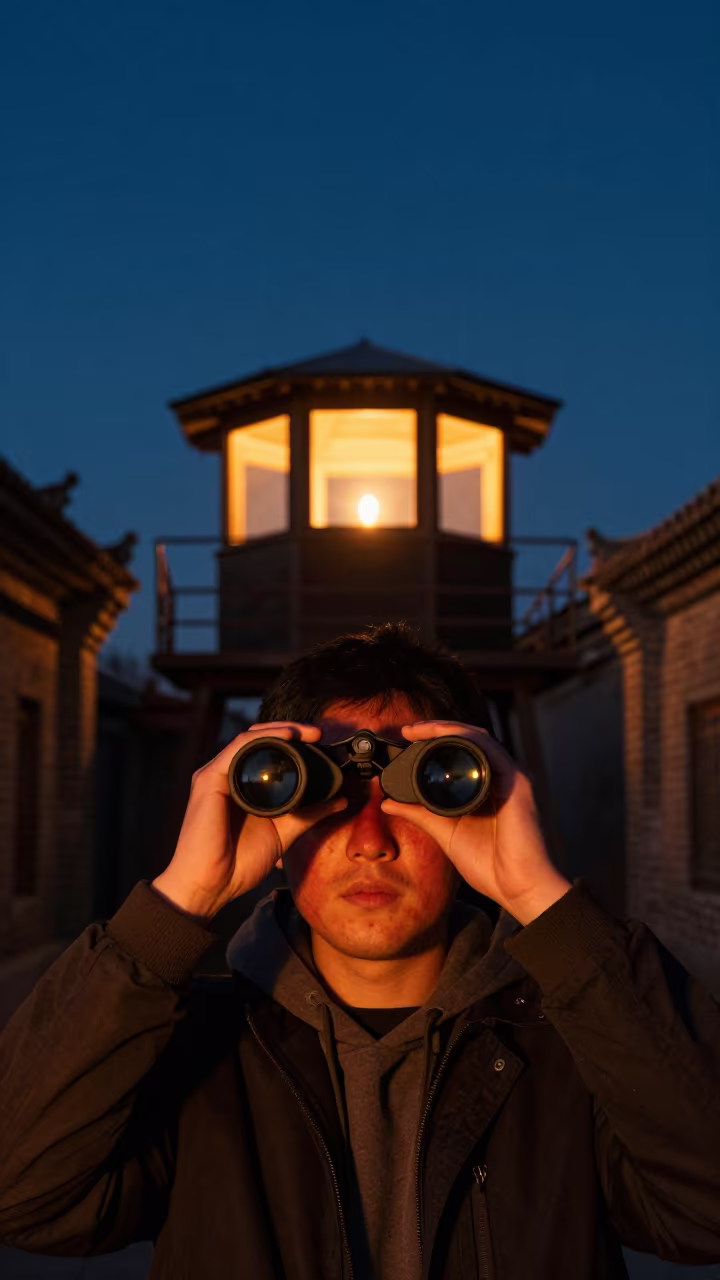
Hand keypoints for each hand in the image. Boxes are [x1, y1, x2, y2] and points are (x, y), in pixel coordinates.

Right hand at [153, 723, 347, 919]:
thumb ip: (309, 814)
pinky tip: (285, 737)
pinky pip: (237, 748)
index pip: (267, 753)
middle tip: (317, 733)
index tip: (320, 743)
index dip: (293, 743)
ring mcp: (216, 775)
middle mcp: (228, 776)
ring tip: (306, 732)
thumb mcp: (284, 833)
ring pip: (250, 739)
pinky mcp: (208, 778)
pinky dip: (263, 738)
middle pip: (259, 740)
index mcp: (243, 786)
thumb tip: (340, 800)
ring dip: (279, 730)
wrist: (212, 885)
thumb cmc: (239, 863)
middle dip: (289, 731)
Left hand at [380, 721, 571, 925]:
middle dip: (437, 729)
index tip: (405, 740)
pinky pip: (490, 748)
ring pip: (478, 737)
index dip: (433, 742)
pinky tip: (444, 736)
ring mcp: (510, 777)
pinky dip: (465, 738)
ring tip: (419, 729)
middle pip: (468, 740)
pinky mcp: (517, 781)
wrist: (519, 888)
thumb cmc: (491, 867)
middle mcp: (498, 778)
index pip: (459, 754)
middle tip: (408, 729)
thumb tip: (387, 802)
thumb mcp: (445, 834)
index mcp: (484, 788)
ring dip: (447, 728)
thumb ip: (420, 815)